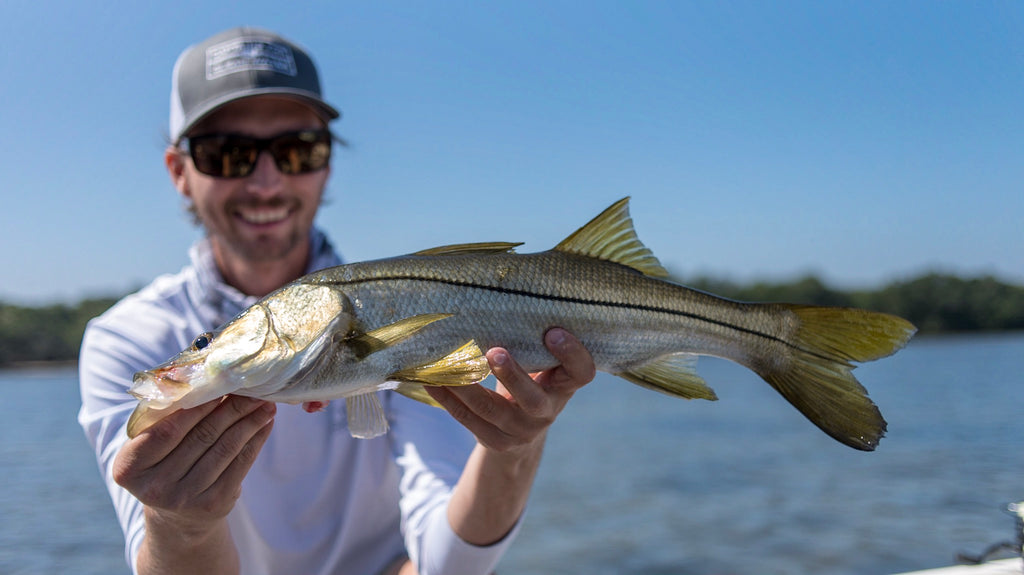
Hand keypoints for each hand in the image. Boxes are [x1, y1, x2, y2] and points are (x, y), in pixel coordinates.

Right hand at [113, 395, 275, 533]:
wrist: (177, 516)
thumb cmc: (164, 464)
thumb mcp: (150, 446)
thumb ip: (166, 418)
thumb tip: (208, 379)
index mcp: (129, 467)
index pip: (166, 431)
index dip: (196, 407)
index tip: (221, 386)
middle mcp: (154, 487)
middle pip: (201, 437)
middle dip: (231, 409)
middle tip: (252, 388)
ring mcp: (185, 498)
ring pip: (225, 448)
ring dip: (249, 421)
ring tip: (265, 403)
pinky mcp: (213, 504)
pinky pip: (240, 463)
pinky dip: (256, 439)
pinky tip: (265, 423)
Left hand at [426, 327, 595, 452]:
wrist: (520, 431)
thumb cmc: (530, 379)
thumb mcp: (538, 363)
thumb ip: (529, 342)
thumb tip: (498, 290)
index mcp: (564, 386)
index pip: (582, 372)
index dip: (572, 354)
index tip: (553, 331)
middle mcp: (547, 411)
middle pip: (532, 399)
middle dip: (512, 375)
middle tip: (494, 351)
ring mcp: (522, 431)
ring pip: (491, 410)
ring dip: (465, 386)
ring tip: (445, 365)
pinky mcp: (496, 441)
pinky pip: (468, 420)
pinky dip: (448, 399)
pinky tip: (431, 381)